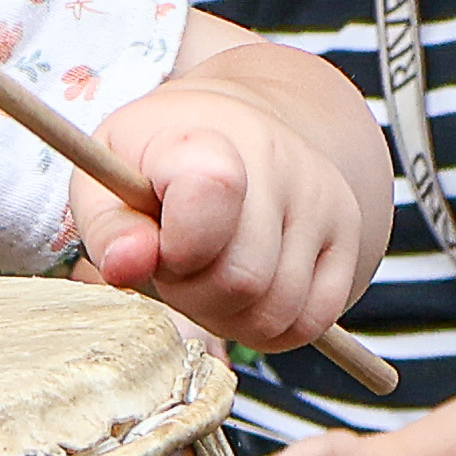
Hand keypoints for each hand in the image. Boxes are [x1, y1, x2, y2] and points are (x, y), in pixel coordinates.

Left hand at [79, 73, 375, 355]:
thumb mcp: (108, 179)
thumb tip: (127, 266)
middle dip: (195, 296)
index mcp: (212, 137)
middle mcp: (280, 162)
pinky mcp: (348, 237)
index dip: (172, 247)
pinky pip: (311, 321)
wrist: (237, 127)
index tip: (157, 240)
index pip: (208, 200)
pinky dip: (270, 328)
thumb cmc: (159, 161)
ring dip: (231, 317)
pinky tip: (245, 294)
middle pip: (242, 279)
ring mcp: (322, 201)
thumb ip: (109, 225)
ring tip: (210, 276)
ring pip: (277, 311)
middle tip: (178, 267)